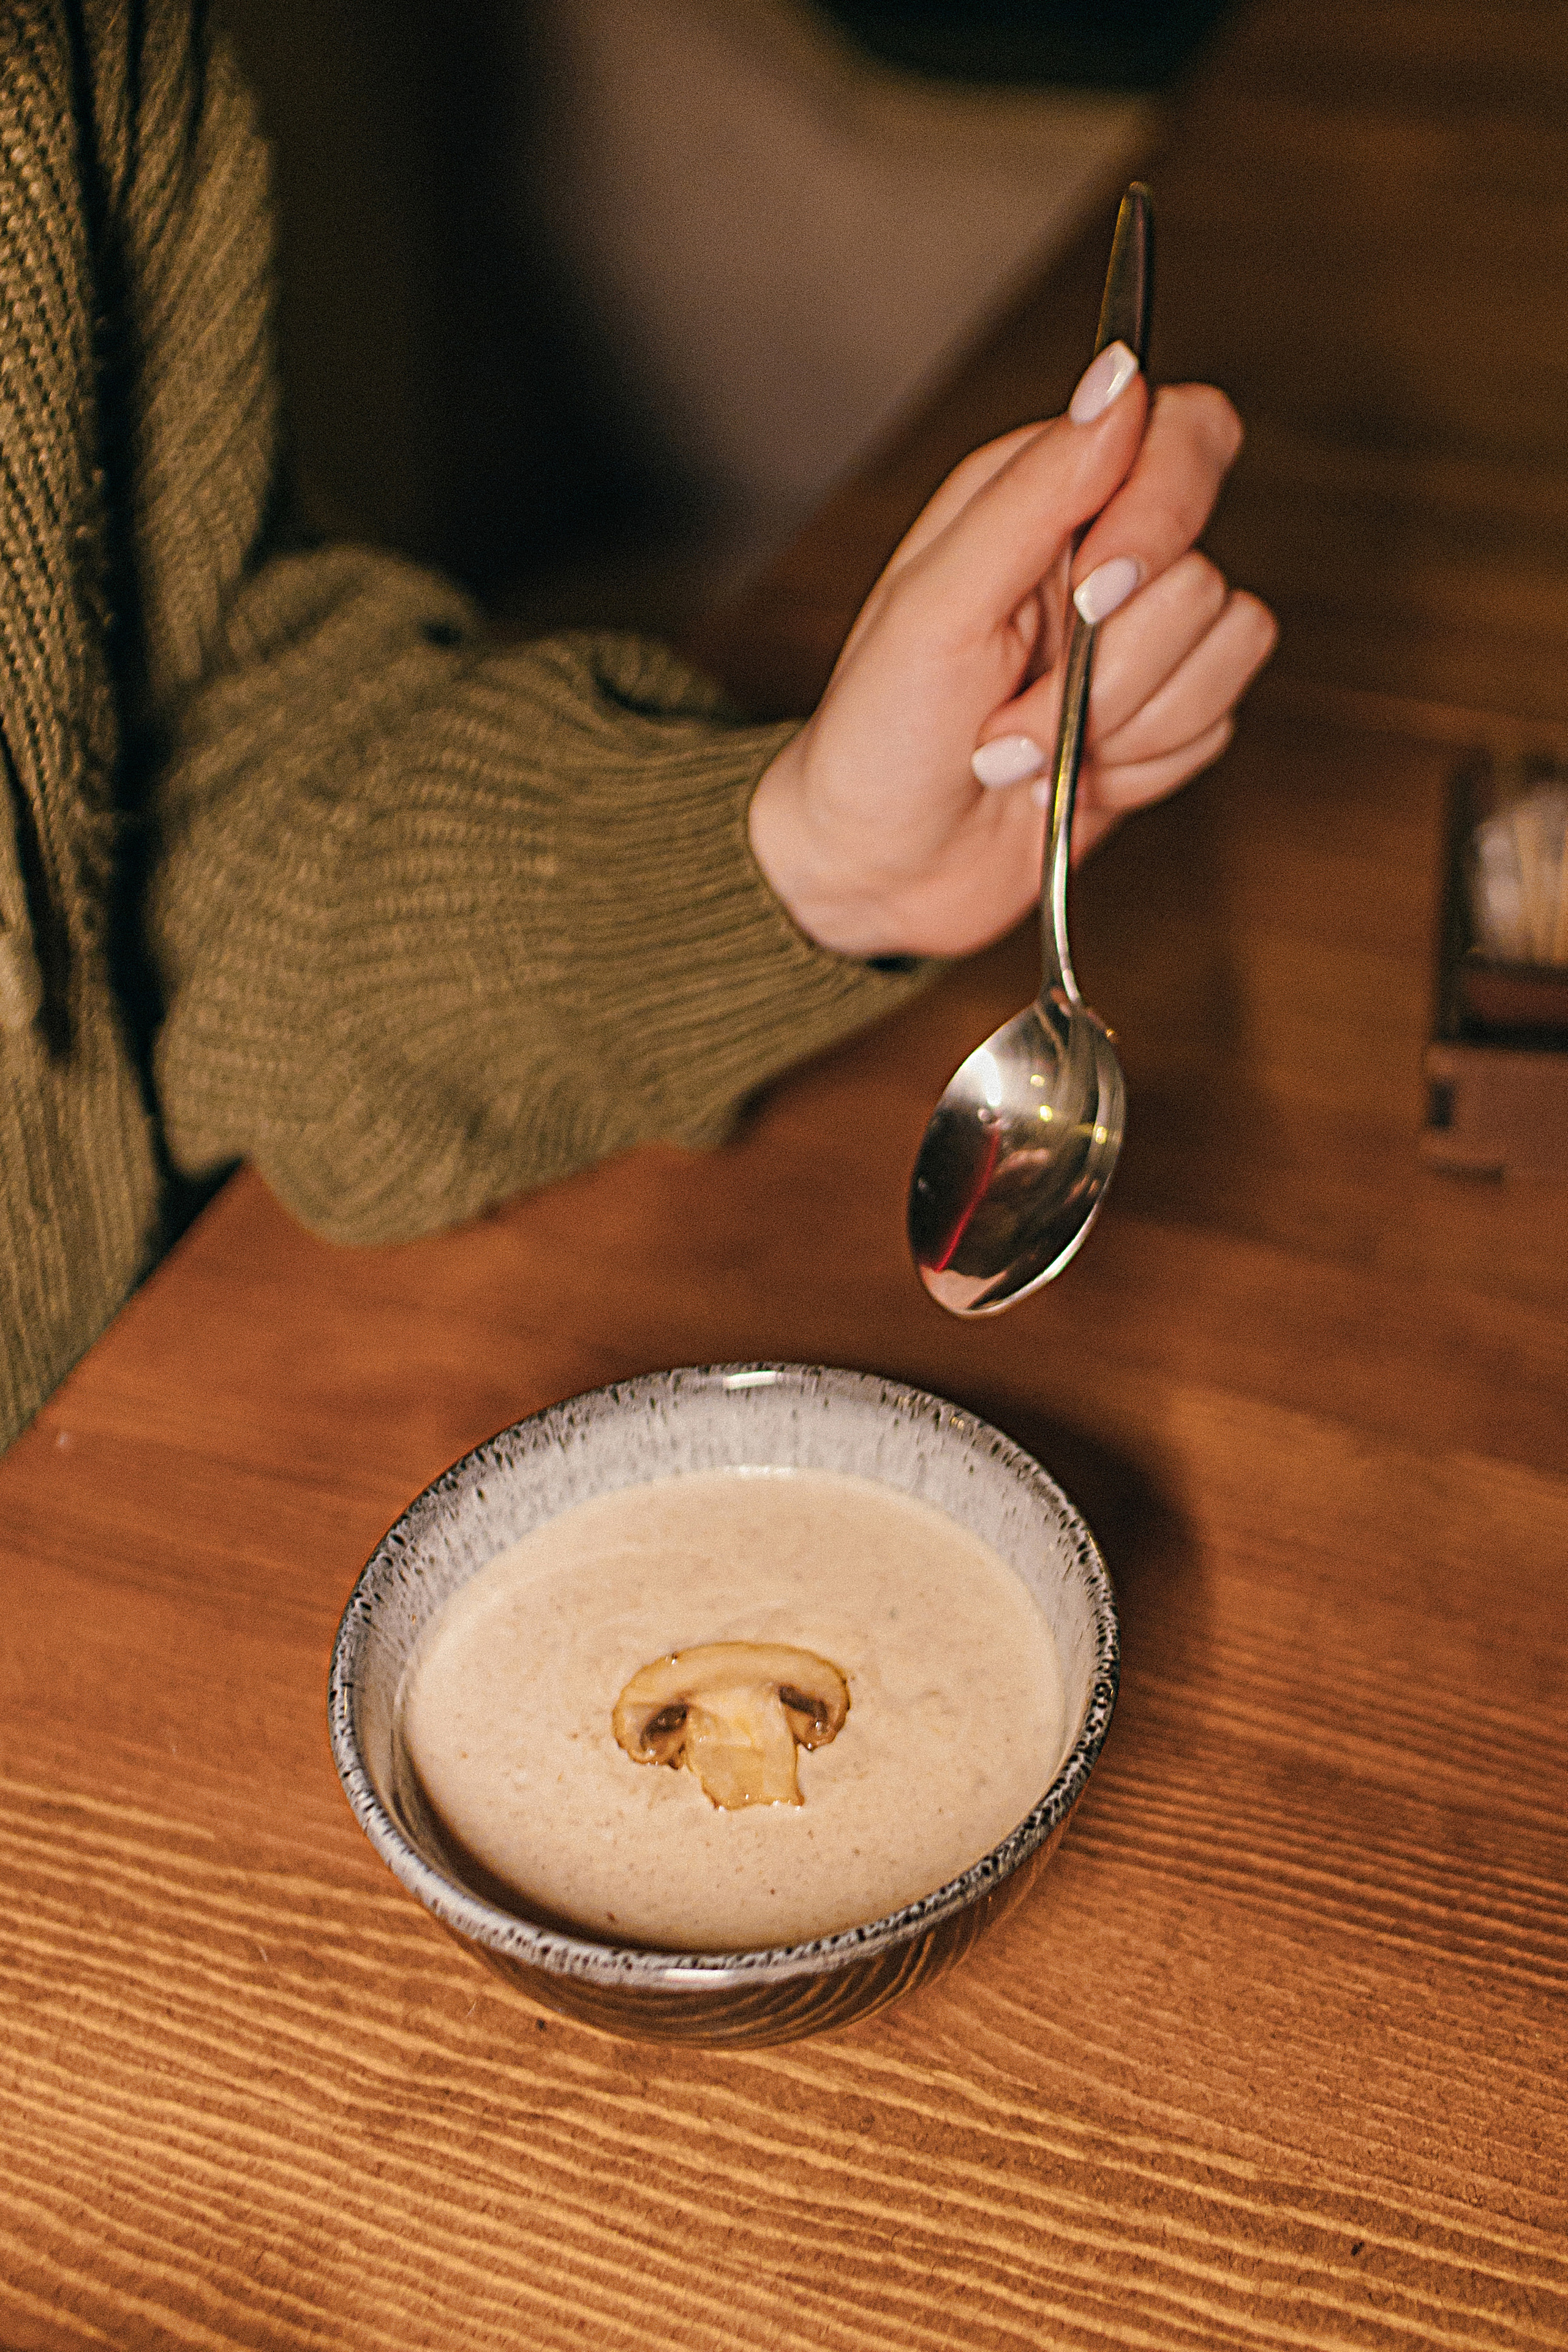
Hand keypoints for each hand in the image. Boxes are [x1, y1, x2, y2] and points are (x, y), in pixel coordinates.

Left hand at [747, 345, 1276, 959]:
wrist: (879, 871)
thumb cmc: (879, 735)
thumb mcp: (937, 603)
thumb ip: (1036, 488)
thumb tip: (1121, 375)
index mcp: (1043, 496)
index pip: (1186, 433)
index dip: (1165, 511)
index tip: (1098, 590)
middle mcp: (1101, 557)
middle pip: (1205, 571)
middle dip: (1109, 666)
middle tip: (1012, 704)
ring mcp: (1138, 644)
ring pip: (1224, 651)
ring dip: (1118, 724)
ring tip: (1021, 750)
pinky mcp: (1162, 721)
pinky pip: (1216, 726)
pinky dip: (1142, 768)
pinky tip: (1067, 780)